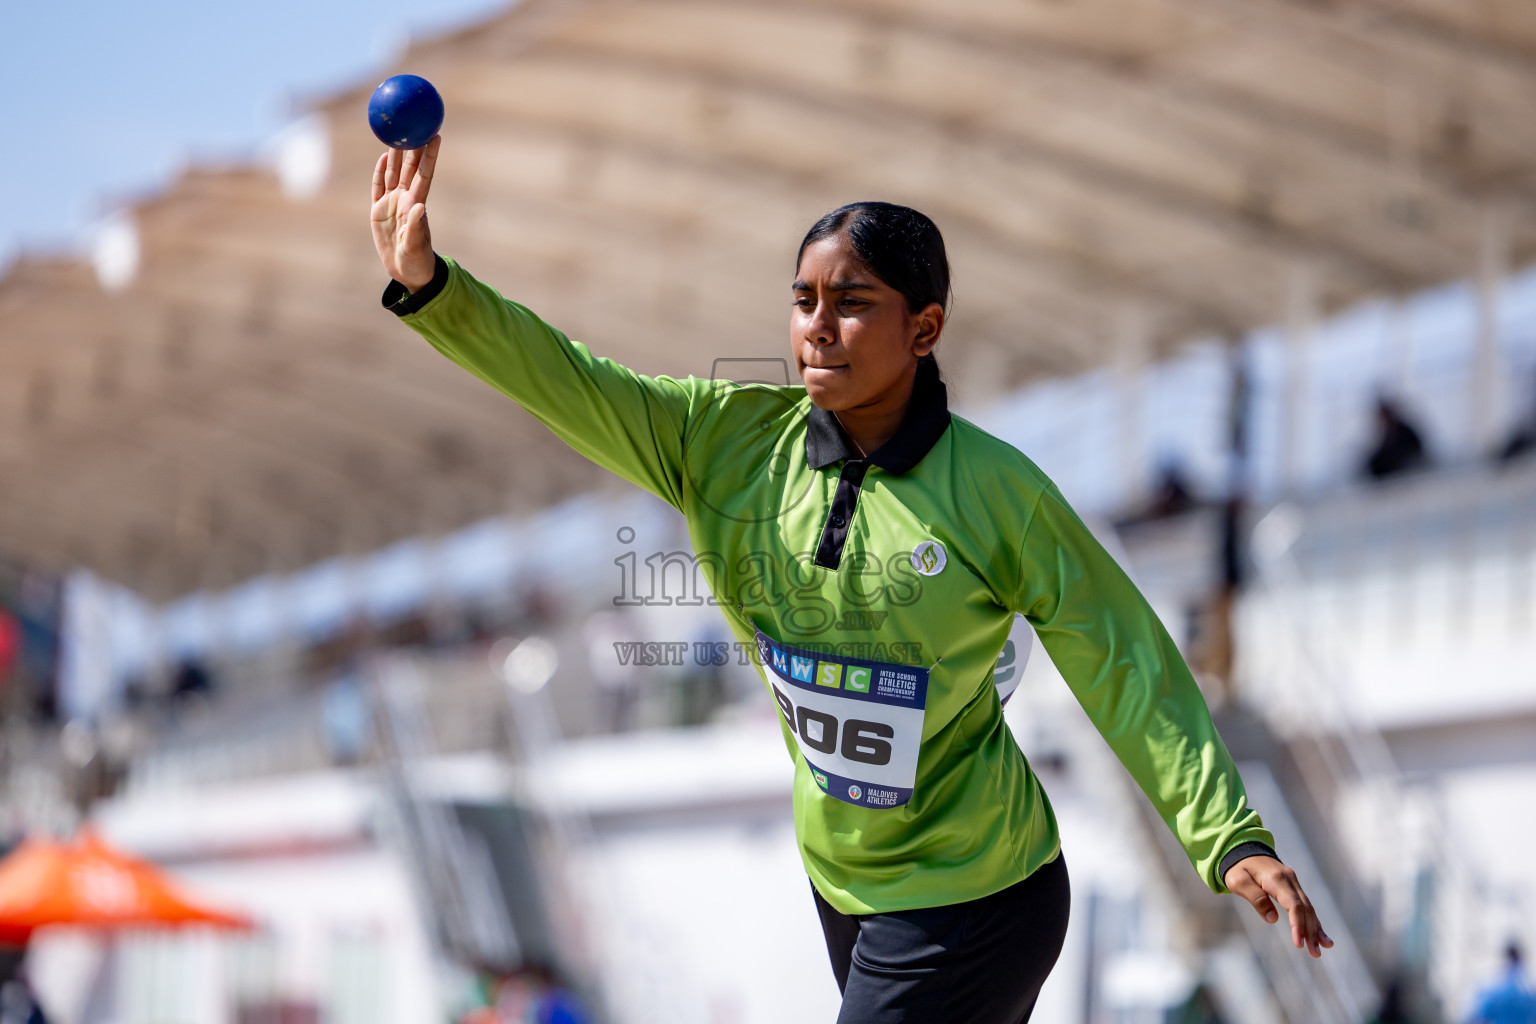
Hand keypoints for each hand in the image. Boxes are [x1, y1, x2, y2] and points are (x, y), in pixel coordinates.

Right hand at [370, 135, 439, 291]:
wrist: (405, 271)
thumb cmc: (416, 261)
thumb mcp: (415, 247)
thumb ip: (416, 228)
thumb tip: (418, 207)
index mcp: (416, 204)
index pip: (424, 174)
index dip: (430, 155)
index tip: (436, 136)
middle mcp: (405, 199)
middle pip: (410, 167)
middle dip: (414, 145)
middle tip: (418, 122)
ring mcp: (392, 203)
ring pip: (394, 172)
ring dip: (397, 154)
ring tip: (399, 132)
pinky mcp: (379, 211)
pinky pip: (378, 186)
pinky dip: (380, 172)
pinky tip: (383, 157)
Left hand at [1224, 856, 1333, 957]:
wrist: (1242, 850)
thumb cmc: (1237, 868)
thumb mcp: (1238, 881)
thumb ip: (1255, 898)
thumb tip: (1272, 919)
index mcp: (1276, 879)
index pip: (1293, 905)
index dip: (1298, 925)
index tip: (1299, 944)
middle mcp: (1290, 880)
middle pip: (1305, 908)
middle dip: (1310, 932)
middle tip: (1314, 953)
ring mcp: (1293, 883)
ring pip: (1309, 908)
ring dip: (1315, 929)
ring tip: (1321, 949)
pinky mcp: (1293, 887)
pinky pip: (1305, 906)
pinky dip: (1313, 921)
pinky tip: (1321, 936)